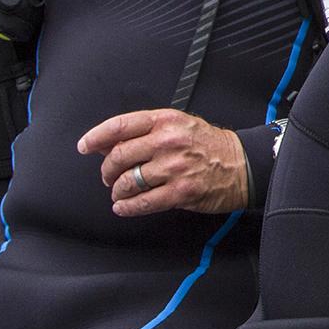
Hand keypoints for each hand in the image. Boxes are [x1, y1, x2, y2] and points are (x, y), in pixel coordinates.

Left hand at [77, 109, 250, 215]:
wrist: (242, 164)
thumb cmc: (210, 145)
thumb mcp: (180, 125)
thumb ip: (146, 132)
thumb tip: (109, 144)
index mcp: (166, 120)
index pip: (121, 126)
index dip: (96, 137)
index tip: (85, 146)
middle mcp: (168, 141)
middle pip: (119, 156)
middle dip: (107, 170)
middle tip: (108, 176)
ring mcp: (174, 167)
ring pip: (128, 181)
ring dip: (118, 190)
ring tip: (120, 192)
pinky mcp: (180, 192)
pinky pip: (143, 202)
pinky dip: (127, 207)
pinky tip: (124, 207)